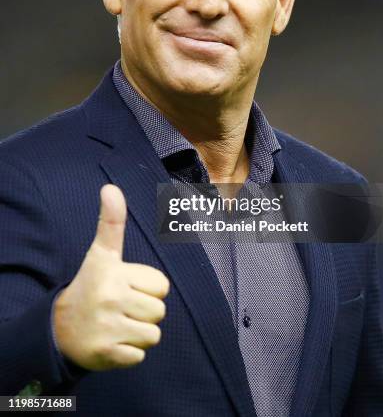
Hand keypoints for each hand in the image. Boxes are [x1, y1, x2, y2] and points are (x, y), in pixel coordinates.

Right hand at [54, 184, 169, 369]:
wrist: (60, 329)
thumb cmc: (91, 285)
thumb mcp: (101, 253)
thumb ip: (110, 222)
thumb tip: (110, 187)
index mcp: (113, 272)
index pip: (161, 285)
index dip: (148, 287)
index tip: (126, 285)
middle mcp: (110, 299)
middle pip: (159, 311)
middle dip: (145, 311)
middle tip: (121, 307)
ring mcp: (107, 329)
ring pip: (153, 335)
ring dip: (139, 332)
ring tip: (118, 323)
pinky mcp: (107, 355)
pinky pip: (140, 355)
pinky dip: (129, 352)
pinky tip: (112, 341)